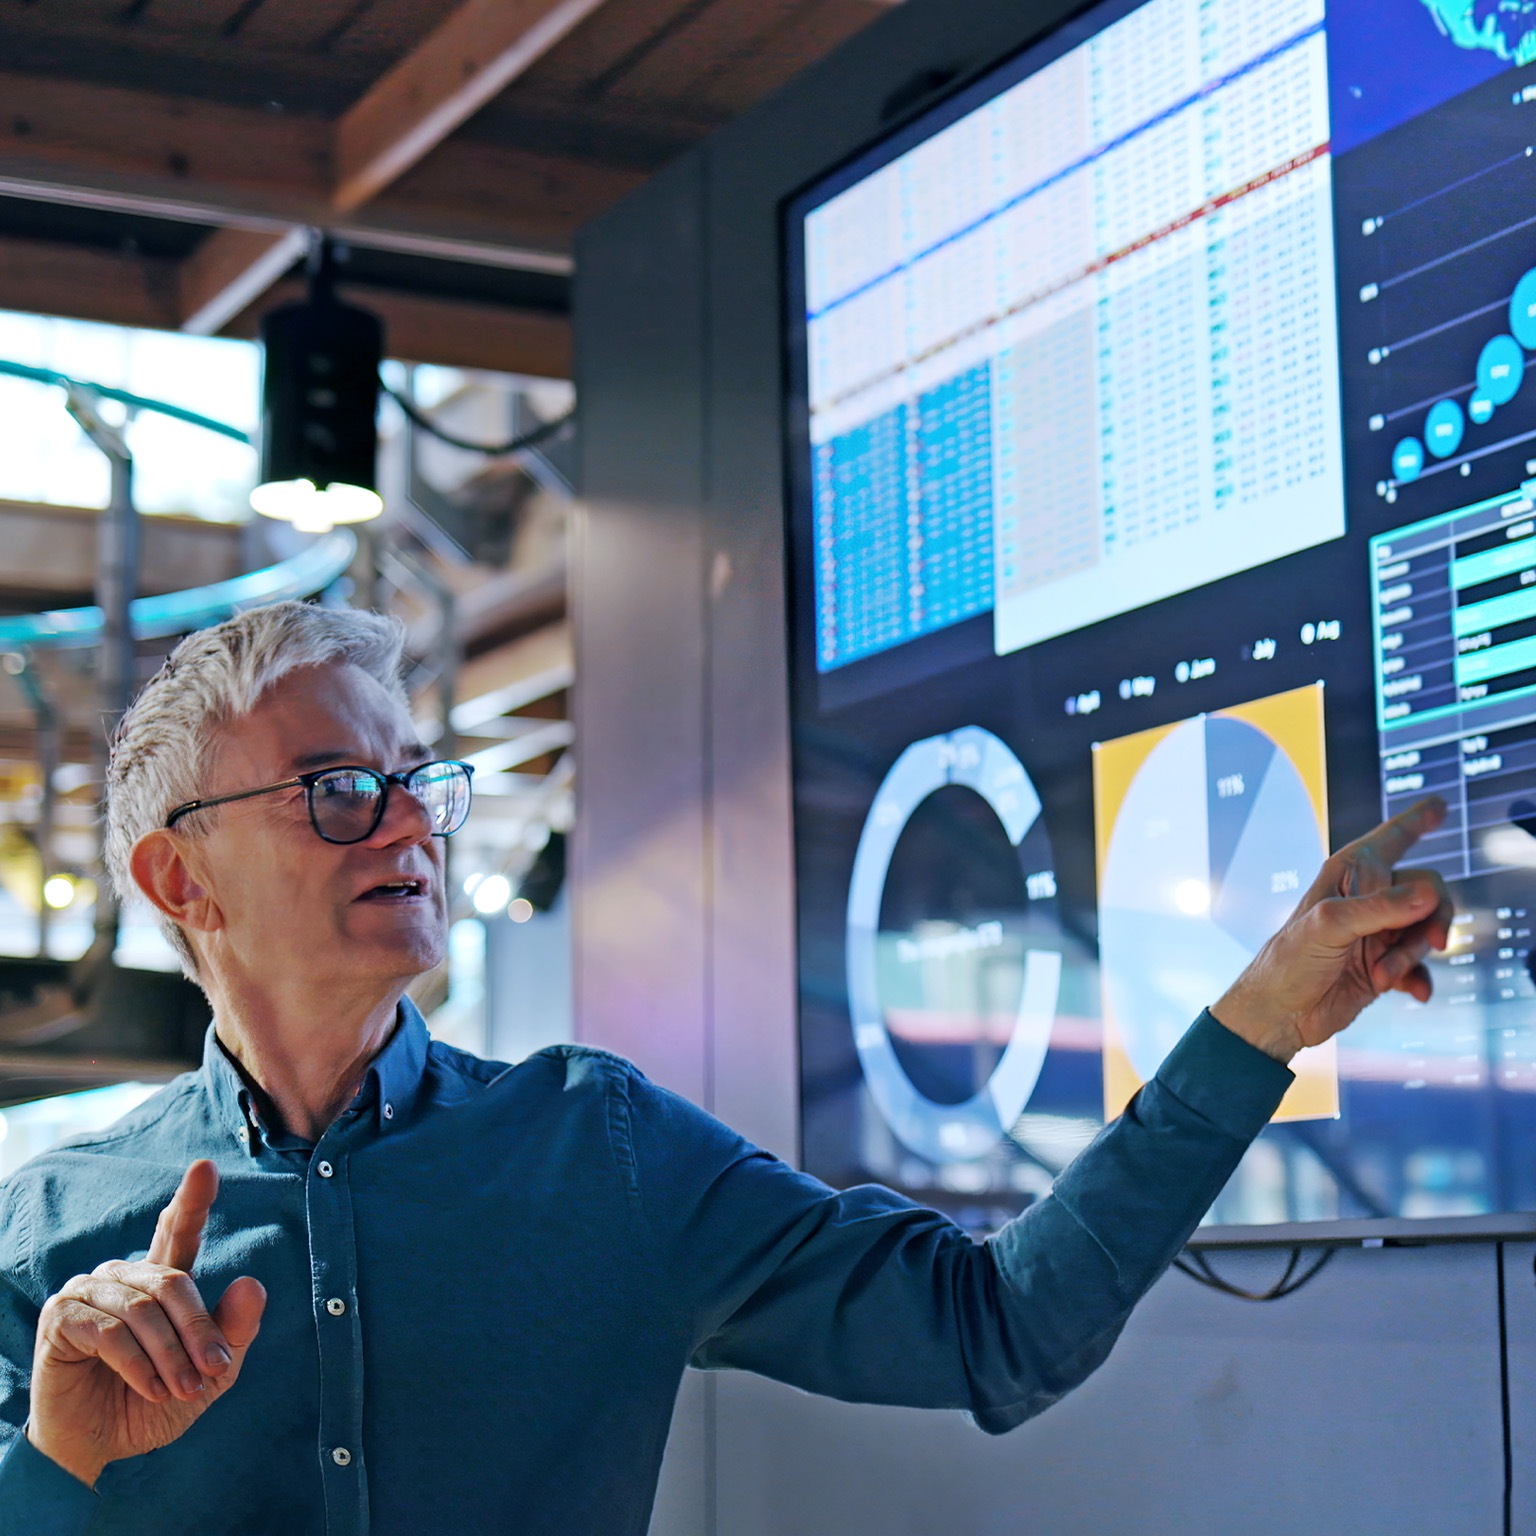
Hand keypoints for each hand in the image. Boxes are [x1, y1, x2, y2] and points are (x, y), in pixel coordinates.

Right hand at [25, 1159, 265, 1487]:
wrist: (102, 1450)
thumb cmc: (156, 1404)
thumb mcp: (210, 1372)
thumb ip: (234, 1330)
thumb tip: (253, 1283)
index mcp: (160, 1279)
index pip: (179, 1230)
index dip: (192, 1199)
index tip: (205, 1167)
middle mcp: (124, 1275)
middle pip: (174, 1283)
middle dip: (199, 1331)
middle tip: (212, 1372)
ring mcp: (89, 1291)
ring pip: (145, 1310)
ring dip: (170, 1355)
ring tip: (183, 1390)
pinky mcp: (62, 1317)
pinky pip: (111, 1332)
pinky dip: (138, 1365)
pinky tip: (151, 1390)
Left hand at [1212, 796, 1453, 1062]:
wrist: (1280, 1014)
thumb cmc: (1288, 961)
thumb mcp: (1329, 926)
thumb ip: (1380, 908)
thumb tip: (1430, 895)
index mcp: (1348, 875)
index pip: (1389, 840)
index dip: (1415, 821)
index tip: (1440, 805)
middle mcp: (1366, 898)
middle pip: (1428, 890)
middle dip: (1432, 918)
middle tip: (1433, 942)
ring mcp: (1378, 932)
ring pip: (1427, 930)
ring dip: (1412, 956)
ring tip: (1382, 976)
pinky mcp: (1385, 964)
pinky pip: (1422, 966)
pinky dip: (1420, 979)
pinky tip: (1415, 992)